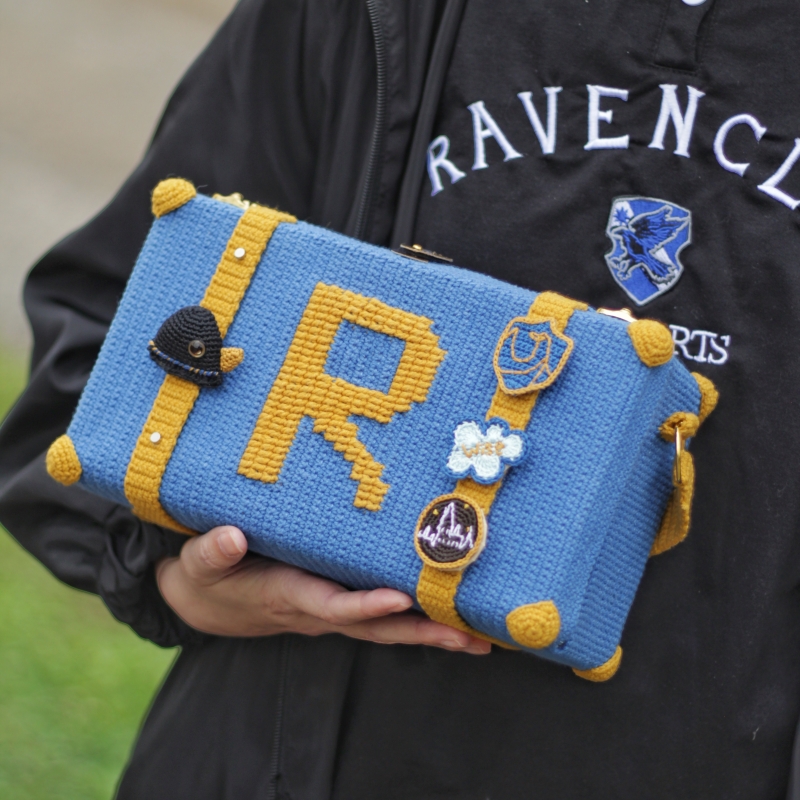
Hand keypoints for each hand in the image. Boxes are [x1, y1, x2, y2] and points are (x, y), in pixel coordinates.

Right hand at [156, 526, 490, 653]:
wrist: (213, 602)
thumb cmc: (211, 576)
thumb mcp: (200, 563)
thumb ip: (212, 550)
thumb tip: (231, 536)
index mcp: (288, 595)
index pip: (332, 605)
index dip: (365, 604)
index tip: (401, 597)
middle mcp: (318, 610)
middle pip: (376, 626)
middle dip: (422, 632)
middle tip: (469, 636)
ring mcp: (333, 610)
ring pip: (387, 626)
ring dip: (432, 632)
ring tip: (480, 637)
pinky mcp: (340, 602)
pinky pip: (384, 616)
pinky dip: (419, 620)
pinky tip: (453, 620)